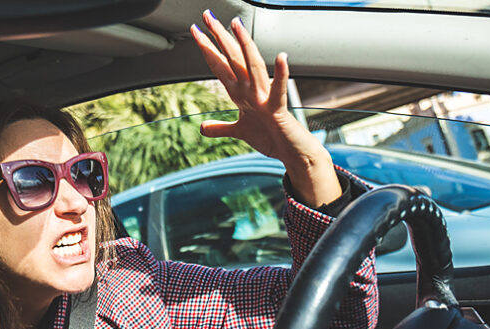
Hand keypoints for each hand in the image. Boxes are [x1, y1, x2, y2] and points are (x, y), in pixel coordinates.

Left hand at [190, 10, 341, 206]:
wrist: (293, 152)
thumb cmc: (271, 138)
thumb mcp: (239, 132)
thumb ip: (221, 128)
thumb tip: (203, 128)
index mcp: (243, 92)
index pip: (222, 66)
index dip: (208, 49)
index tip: (196, 31)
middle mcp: (253, 90)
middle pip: (233, 58)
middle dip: (219, 37)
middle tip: (206, 15)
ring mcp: (265, 97)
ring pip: (252, 67)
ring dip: (244, 46)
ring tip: (236, 25)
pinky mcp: (278, 109)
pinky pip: (279, 91)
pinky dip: (281, 75)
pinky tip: (282, 57)